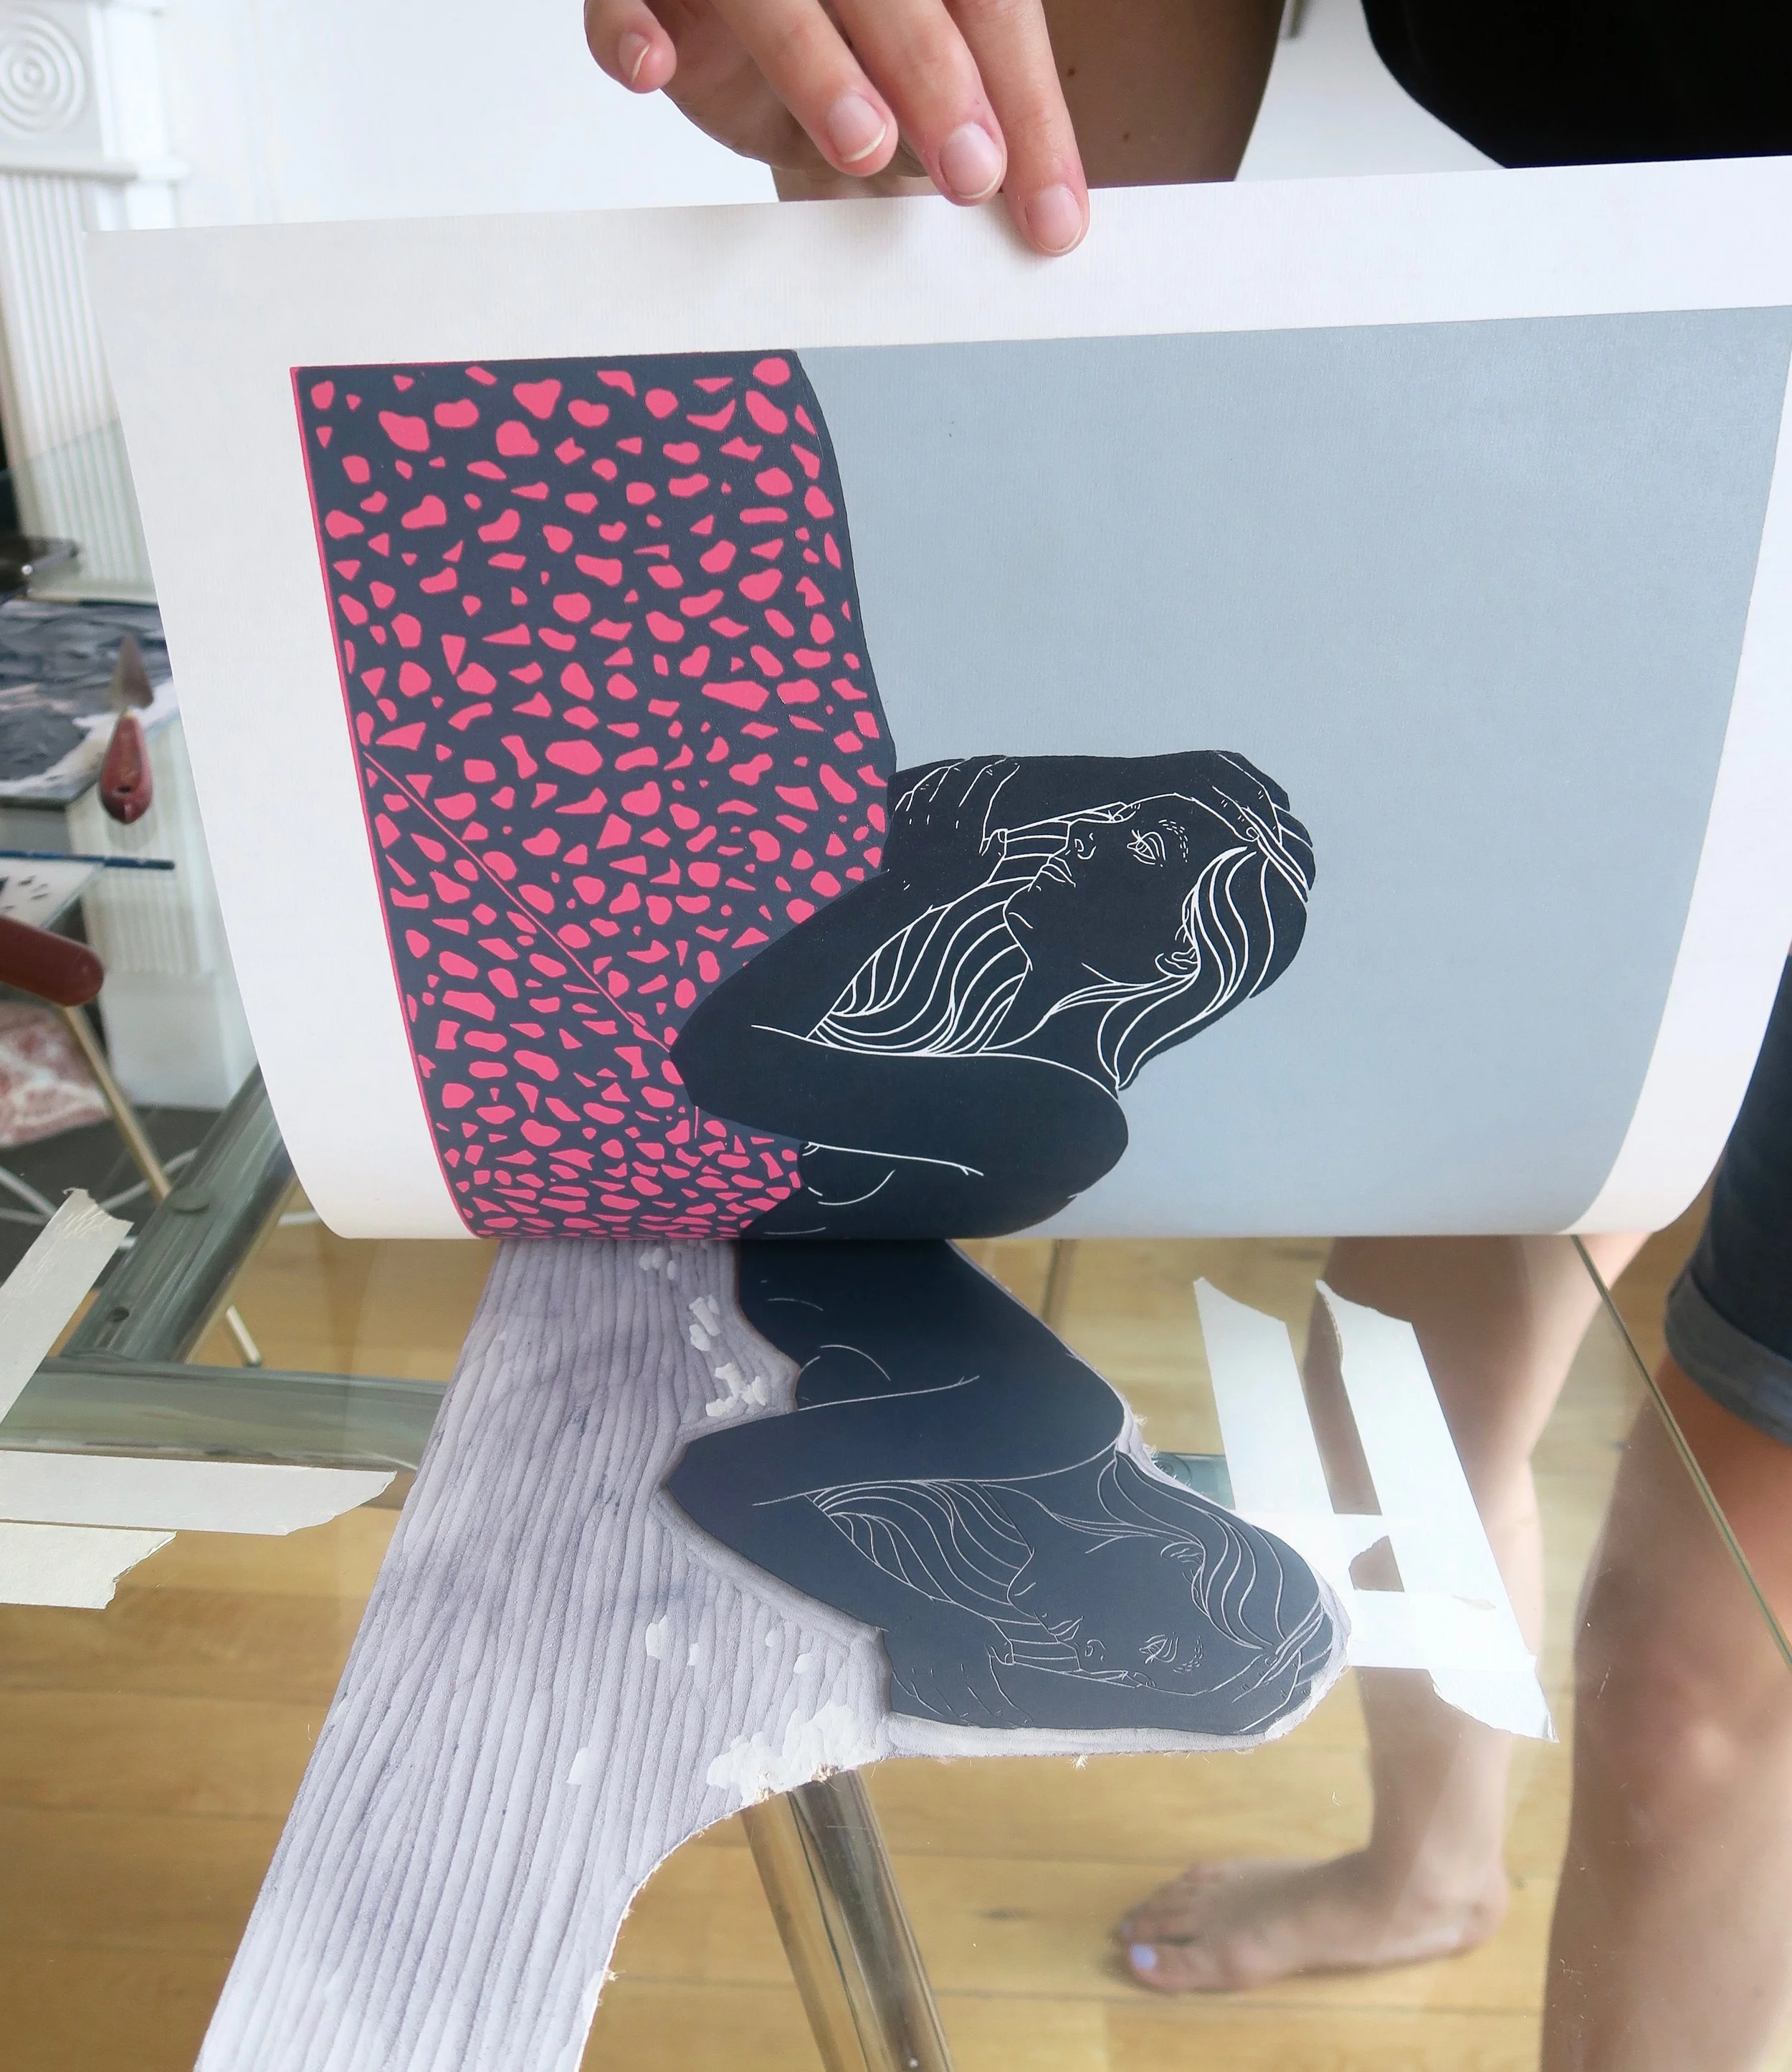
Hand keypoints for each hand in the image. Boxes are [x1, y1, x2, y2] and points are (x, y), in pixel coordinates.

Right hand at [583, 0, 1089, 255]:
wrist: (767, 54)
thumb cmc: (865, 59)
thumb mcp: (937, 96)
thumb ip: (988, 129)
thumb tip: (1051, 213)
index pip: (989, 3)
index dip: (1023, 103)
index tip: (1051, 209)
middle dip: (935, 77)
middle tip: (970, 172)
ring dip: (813, 59)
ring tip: (864, 140)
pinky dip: (629, 27)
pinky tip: (652, 66)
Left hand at [884, 755, 1019, 886]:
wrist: (905, 895)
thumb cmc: (946, 887)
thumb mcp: (980, 876)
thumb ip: (996, 853)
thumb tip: (1001, 832)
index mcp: (967, 828)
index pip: (986, 789)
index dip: (1000, 773)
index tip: (1010, 765)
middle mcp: (944, 815)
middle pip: (964, 777)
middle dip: (982, 765)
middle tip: (994, 761)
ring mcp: (922, 812)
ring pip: (940, 779)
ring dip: (957, 769)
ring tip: (969, 766)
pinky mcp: (902, 816)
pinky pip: (917, 790)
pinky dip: (929, 781)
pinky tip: (936, 779)